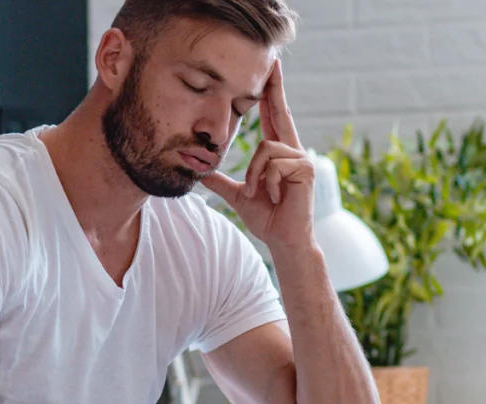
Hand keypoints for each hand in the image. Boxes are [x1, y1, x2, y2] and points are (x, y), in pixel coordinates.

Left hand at [202, 60, 315, 250]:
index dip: (270, 95)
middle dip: (275, 88)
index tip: (269, 73)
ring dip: (253, 174)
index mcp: (278, 154)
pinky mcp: (305, 168)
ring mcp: (301, 159)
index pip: (272, 118)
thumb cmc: (267, 217)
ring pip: (265, 148)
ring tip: (256, 193)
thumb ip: (221, 181)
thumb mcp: (238, 195)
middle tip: (272, 61)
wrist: (282, 239)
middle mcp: (292, 150)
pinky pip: (273, 163)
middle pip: (280, 112)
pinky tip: (274, 197)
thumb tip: (200, 172)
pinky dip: (266, 182)